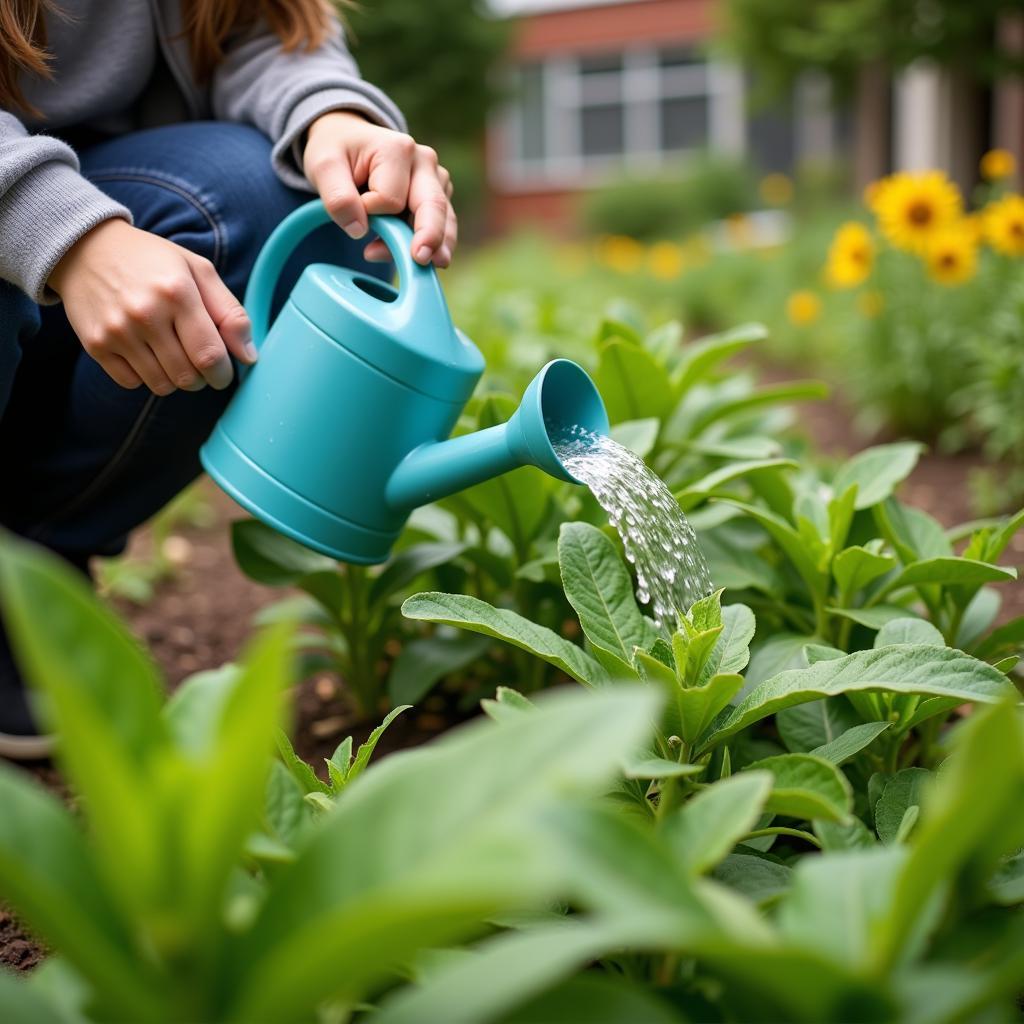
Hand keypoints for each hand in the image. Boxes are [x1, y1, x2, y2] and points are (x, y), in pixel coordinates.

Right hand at [49, 220, 253, 394]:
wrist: (85, 248)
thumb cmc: (152, 261)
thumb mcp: (198, 271)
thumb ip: (230, 312)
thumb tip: (249, 357)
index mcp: (177, 293)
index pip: (210, 356)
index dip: (223, 374)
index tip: (223, 372)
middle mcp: (145, 314)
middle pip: (187, 376)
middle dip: (201, 378)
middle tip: (197, 361)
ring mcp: (117, 331)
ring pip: (161, 385)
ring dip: (174, 378)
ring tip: (171, 353)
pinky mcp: (95, 345)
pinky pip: (132, 383)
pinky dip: (144, 376)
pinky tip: (144, 352)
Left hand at [303, 111, 455, 267]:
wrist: (349, 142)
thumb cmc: (337, 152)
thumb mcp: (323, 166)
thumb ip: (338, 198)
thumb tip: (359, 230)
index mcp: (398, 149)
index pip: (390, 199)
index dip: (371, 213)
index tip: (356, 207)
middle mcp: (424, 162)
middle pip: (432, 207)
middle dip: (429, 235)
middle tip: (421, 259)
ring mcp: (436, 180)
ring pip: (443, 221)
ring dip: (431, 247)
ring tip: (419, 265)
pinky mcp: (439, 197)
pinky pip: (442, 227)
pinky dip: (432, 246)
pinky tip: (419, 258)